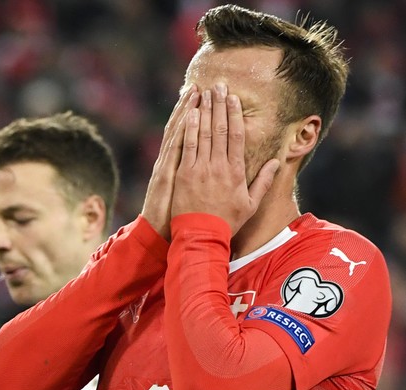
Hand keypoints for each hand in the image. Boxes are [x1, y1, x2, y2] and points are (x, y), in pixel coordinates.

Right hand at [141, 84, 199, 239]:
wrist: (157, 233)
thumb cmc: (175, 219)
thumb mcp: (186, 196)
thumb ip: (196, 180)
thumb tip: (210, 169)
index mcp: (180, 166)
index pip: (190, 135)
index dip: (198, 115)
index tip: (206, 98)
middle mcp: (171, 161)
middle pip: (184, 128)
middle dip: (194, 106)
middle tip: (202, 85)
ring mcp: (167, 165)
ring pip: (178, 132)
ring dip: (187, 111)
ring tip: (195, 91)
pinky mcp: (165, 173)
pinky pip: (175, 147)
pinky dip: (181, 129)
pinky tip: (187, 114)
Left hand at [171, 83, 278, 234]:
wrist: (201, 235)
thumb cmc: (227, 221)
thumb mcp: (251, 204)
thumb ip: (263, 181)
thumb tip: (276, 162)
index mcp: (236, 171)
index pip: (237, 136)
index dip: (235, 114)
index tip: (233, 98)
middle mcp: (219, 166)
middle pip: (220, 129)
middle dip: (219, 105)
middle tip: (218, 85)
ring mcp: (200, 168)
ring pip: (203, 133)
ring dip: (204, 111)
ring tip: (203, 93)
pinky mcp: (183, 173)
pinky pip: (186, 146)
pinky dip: (189, 128)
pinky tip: (189, 113)